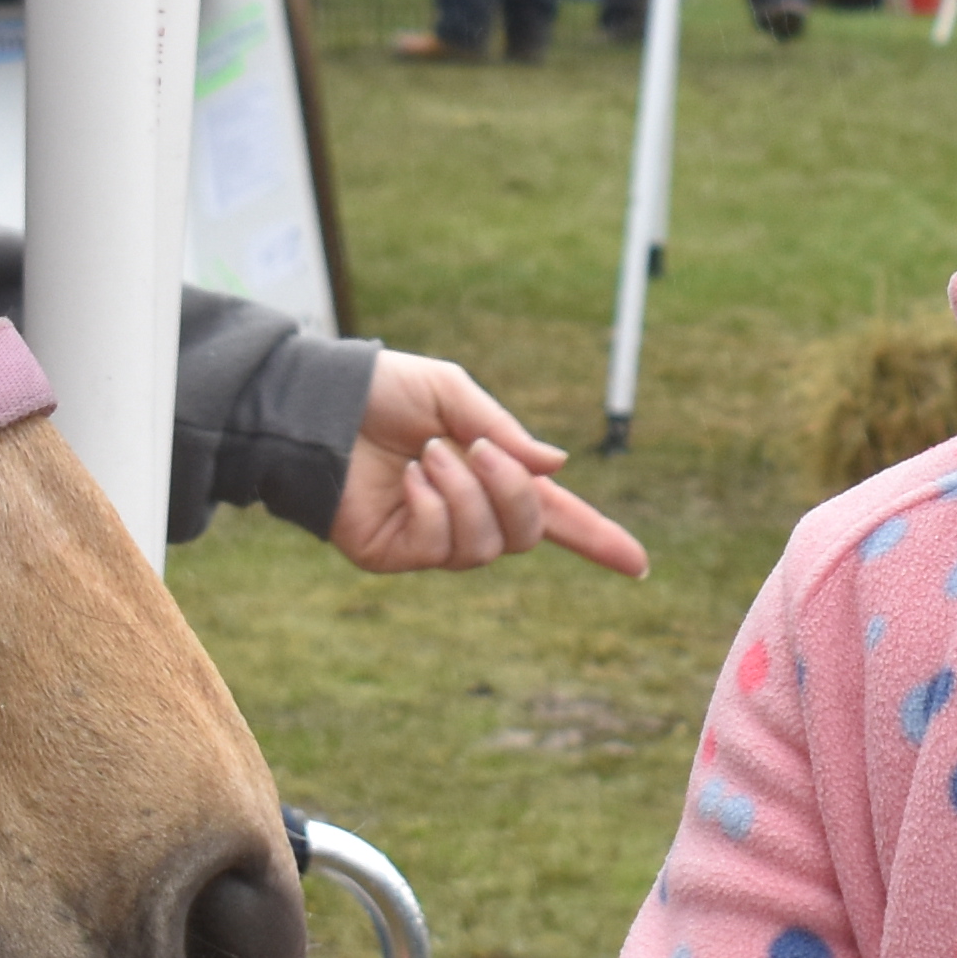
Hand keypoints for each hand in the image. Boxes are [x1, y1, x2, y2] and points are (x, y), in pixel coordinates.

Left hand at [332, 352, 649, 576]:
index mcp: (491, 475)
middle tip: (480, 449)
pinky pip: (440, 546)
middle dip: (514, 493)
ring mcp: (433, 538)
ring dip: (466, 493)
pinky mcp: (396, 553)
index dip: (598, 540)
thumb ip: (505, 431)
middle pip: (527, 535)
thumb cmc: (382, 392)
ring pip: (487, 546)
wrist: (318, 405)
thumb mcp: (452, 394)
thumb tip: (557, 468)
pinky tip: (409, 479)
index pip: (556, 516)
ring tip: (428, 454)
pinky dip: (433, 506)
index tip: (638, 564)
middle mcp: (468, 512)